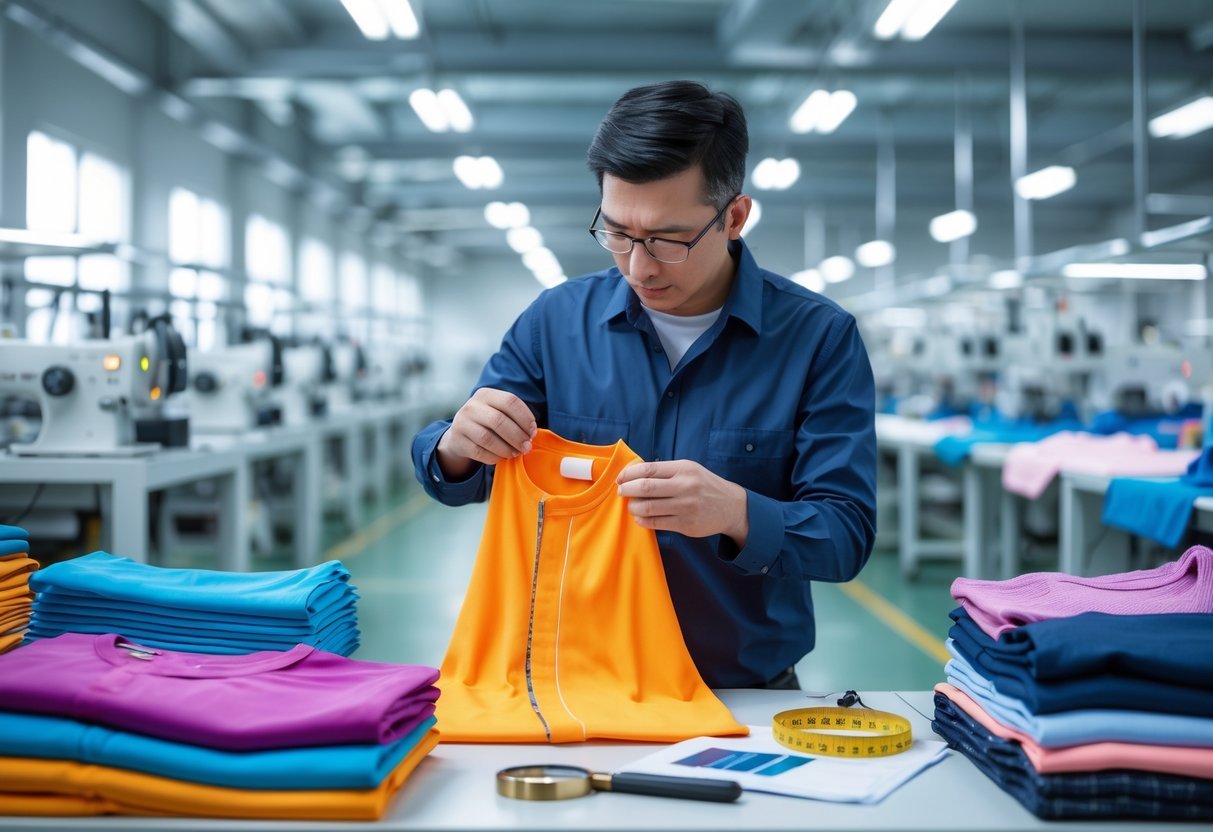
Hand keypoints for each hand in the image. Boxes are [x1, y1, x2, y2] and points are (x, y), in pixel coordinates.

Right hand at [436, 388, 536, 478]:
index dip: (525, 417)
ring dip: (507, 449)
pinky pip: (479, 452)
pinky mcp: (458, 441)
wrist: (460, 434)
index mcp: (485, 394)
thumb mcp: (498, 411)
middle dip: (517, 436)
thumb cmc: (487, 422)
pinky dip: (494, 457)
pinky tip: (502, 457)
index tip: (533, 432)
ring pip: (488, 438)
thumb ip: (514, 418)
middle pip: (499, 420)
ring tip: (516, 453)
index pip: (510, 401)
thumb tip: (531, 434)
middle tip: (527, 447)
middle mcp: (472, 406)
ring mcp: (462, 423)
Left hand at [616, 459, 748, 545]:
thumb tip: (634, 474)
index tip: (620, 478)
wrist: (730, 506)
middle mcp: (685, 486)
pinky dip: (643, 521)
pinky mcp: (686, 524)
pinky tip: (641, 518)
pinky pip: (656, 523)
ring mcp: (686, 506)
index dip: (629, 474)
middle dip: (627, 490)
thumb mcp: (689, 470)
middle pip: (645, 487)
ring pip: (648, 508)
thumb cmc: (704, 485)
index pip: (648, 469)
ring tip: (632, 506)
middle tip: (621, 492)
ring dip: (634, 507)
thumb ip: (666, 471)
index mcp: (683, 469)